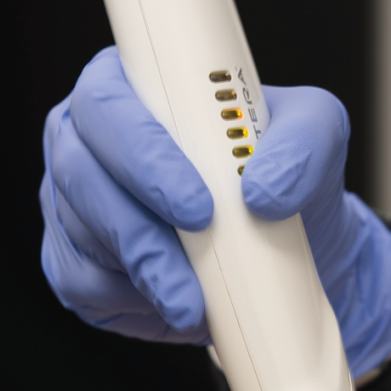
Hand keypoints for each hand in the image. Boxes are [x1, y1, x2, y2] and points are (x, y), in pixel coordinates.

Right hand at [40, 46, 390, 373]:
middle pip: (79, 173)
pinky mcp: (75, 262)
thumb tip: (264, 188)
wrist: (282, 245)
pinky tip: (172, 302)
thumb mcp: (316, 134)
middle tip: (197, 264)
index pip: (107, 102)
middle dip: (138, 226)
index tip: (199, 204)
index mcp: (131, 88)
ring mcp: (74, 202)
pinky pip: (82, 285)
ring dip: (143, 273)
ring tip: (196, 301)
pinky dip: (129, 299)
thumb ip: (304, 142)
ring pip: (83, 236)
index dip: (142, 151)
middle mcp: (89, 140)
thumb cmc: (279, 171)